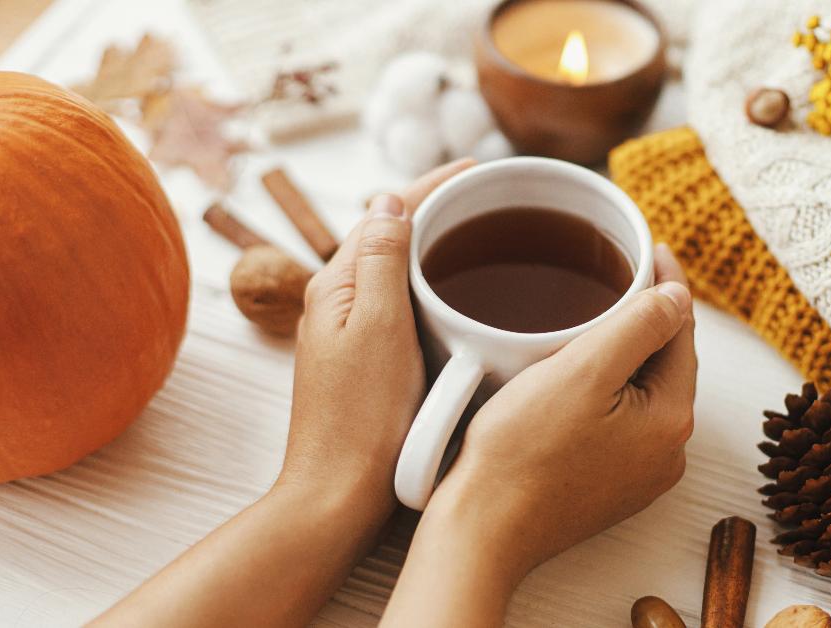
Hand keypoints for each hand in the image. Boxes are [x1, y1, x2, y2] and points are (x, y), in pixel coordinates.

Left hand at [92, 158, 473, 627]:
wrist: (339, 496)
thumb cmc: (360, 420)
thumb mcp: (377, 328)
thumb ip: (383, 260)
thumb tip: (389, 198)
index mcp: (337, 284)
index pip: (387, 211)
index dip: (434, 184)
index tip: (480, 167)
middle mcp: (340, 301)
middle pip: (393, 234)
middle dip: (439, 205)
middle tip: (493, 194)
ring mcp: (354, 331)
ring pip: (400, 267)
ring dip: (438, 241)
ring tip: (486, 230)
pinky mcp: (371, 359)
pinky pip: (406, 301)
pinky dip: (435, 281)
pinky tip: (465, 293)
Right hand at [382, 244, 696, 626]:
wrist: (482, 529)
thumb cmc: (523, 452)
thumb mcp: (584, 371)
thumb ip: (640, 326)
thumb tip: (679, 296)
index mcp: (672, 420)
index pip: (680, 332)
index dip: (666, 283)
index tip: (649, 247)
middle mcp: (666, 453)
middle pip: (662, 363)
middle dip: (643, 318)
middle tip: (617, 275)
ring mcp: (636, 475)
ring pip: (638, 392)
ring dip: (621, 354)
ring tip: (591, 318)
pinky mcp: (606, 486)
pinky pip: (616, 421)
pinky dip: (602, 390)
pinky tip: (570, 376)